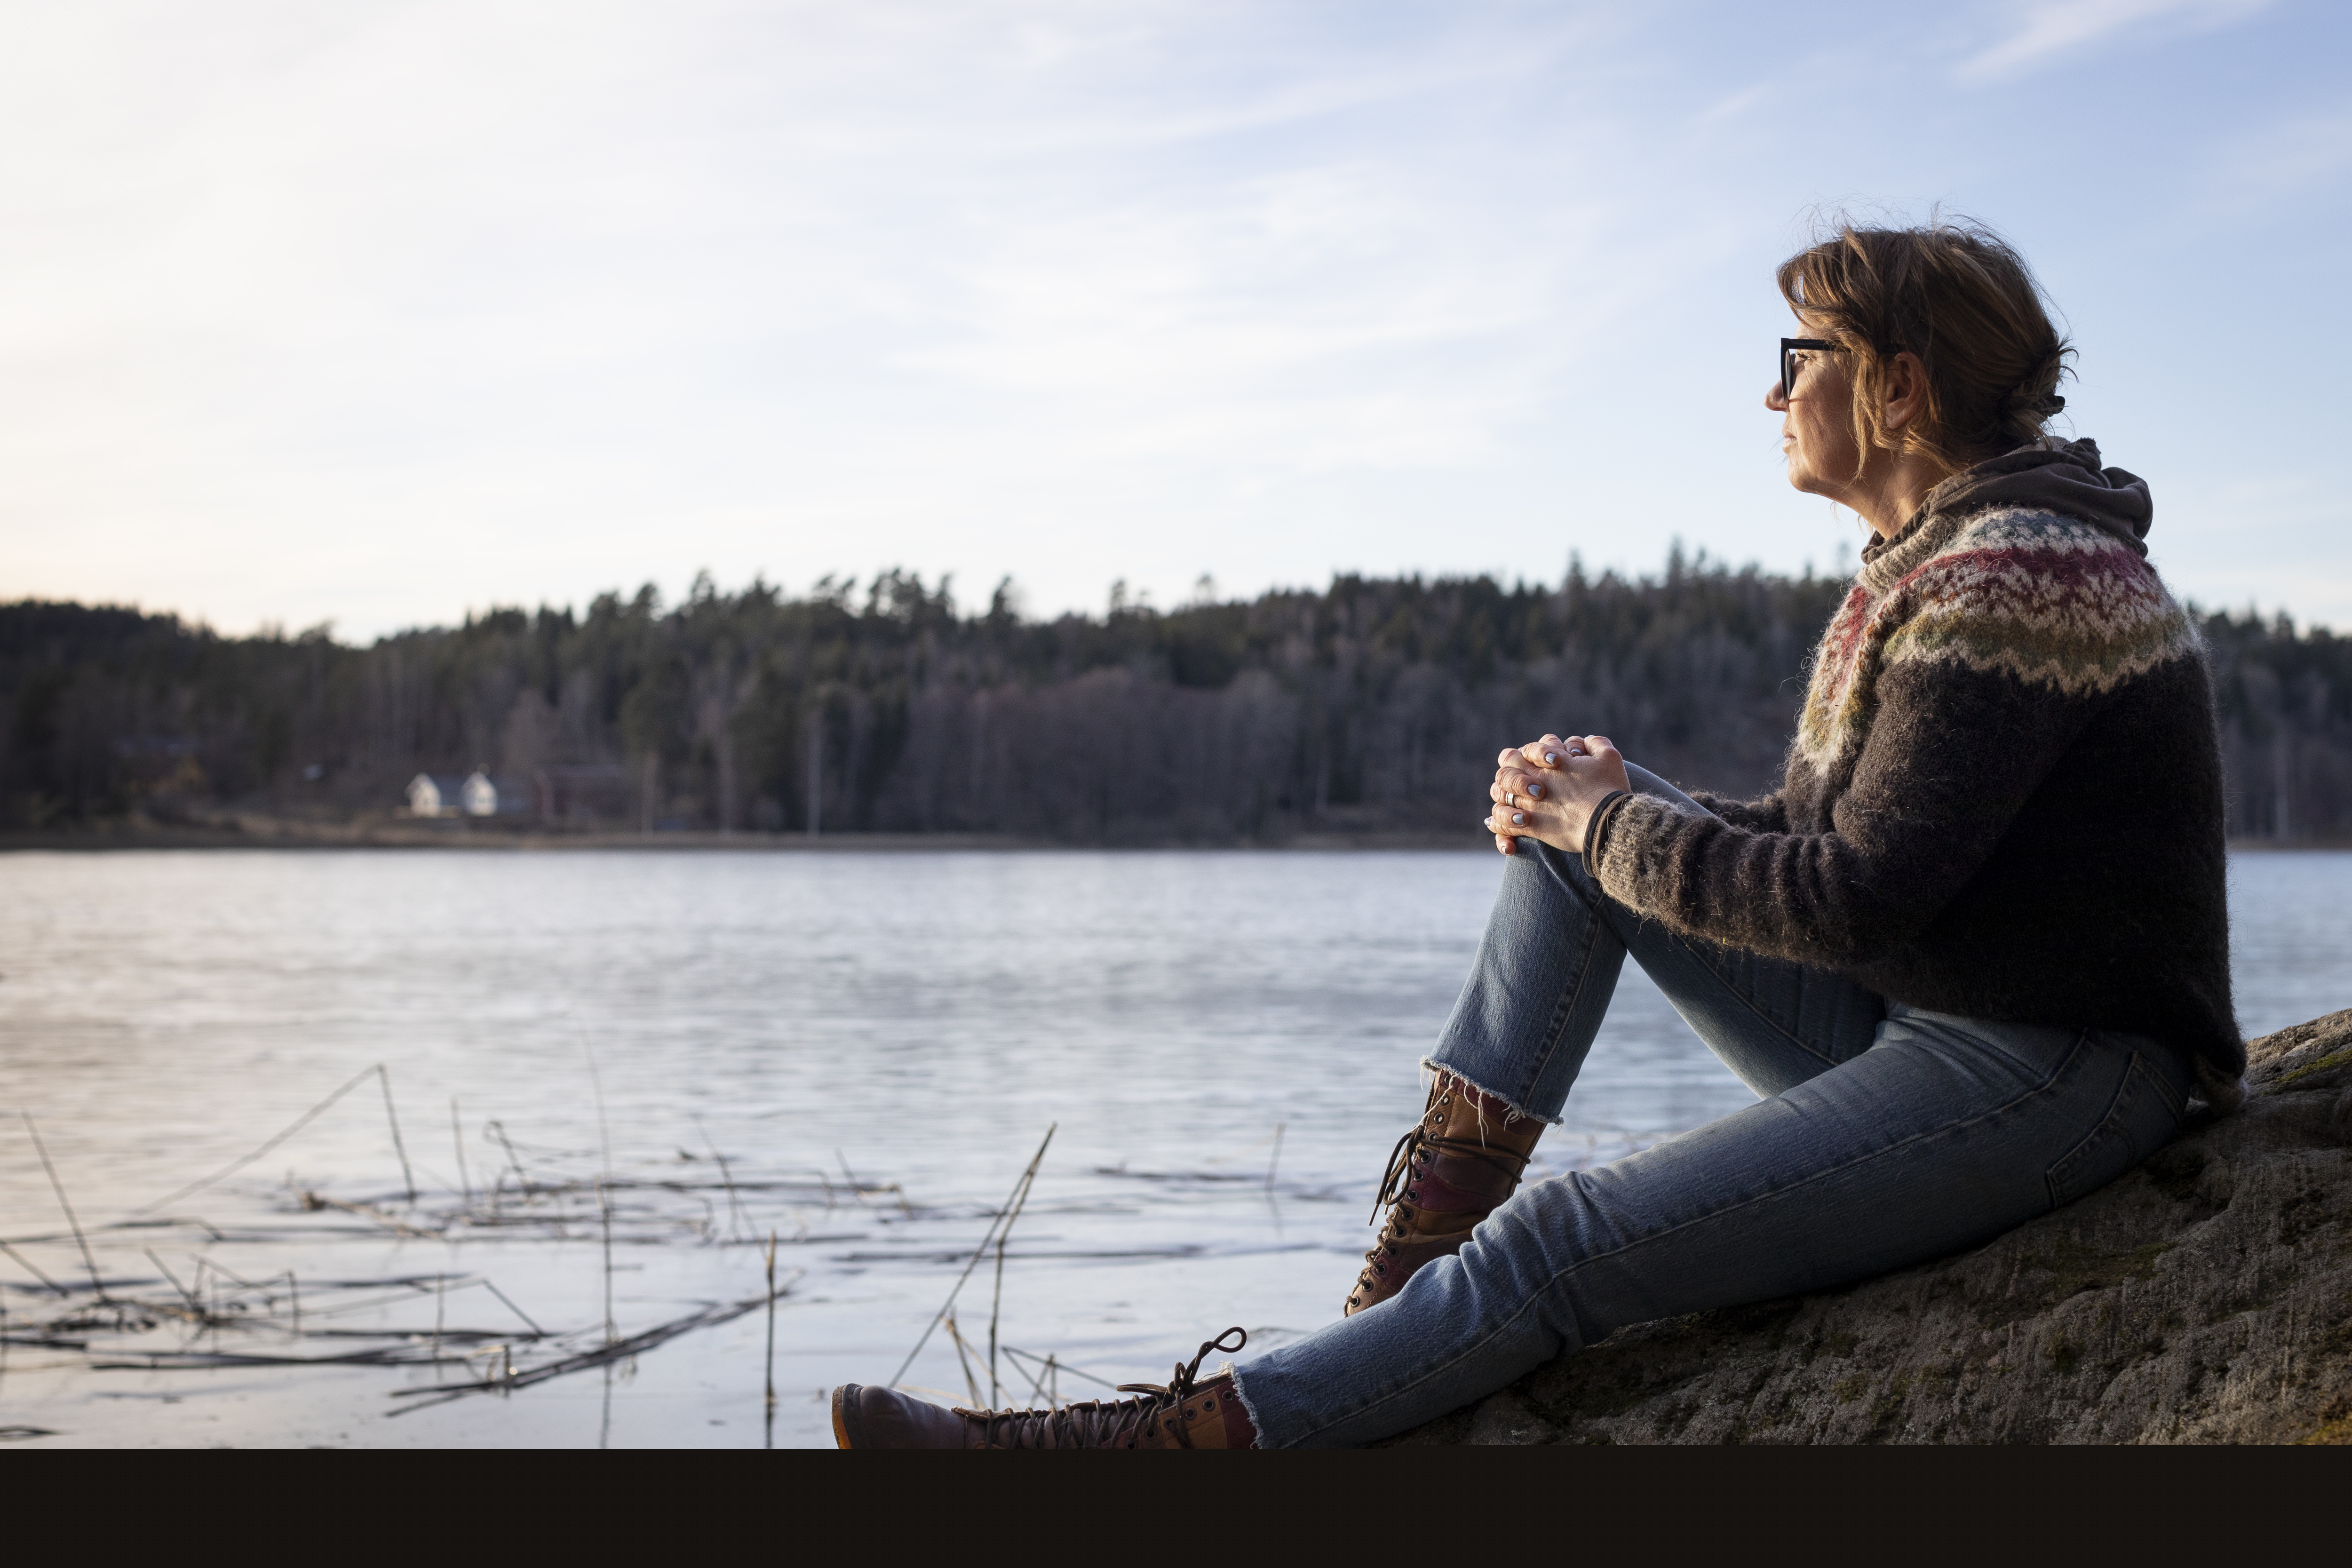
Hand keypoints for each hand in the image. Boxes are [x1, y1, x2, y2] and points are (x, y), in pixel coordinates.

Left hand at [1485, 733, 1631, 856]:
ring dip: (1503, 798)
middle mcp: (1535, 779)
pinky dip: (1500, 825)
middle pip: (1506, 769)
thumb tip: (1587, 741)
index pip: (1527, 749)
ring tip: (1511, 803)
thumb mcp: (1609, 757)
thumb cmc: (1609, 789)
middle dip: (1510, 773)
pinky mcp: (1531, 825)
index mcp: (1549, 762)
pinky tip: (1505, 829)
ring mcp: (1530, 803)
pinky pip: (1504, 824)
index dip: (1533, 754)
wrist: (1606, 821)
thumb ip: (1596, 744)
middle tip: (1523, 783)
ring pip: (1500, 796)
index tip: (1548, 764)